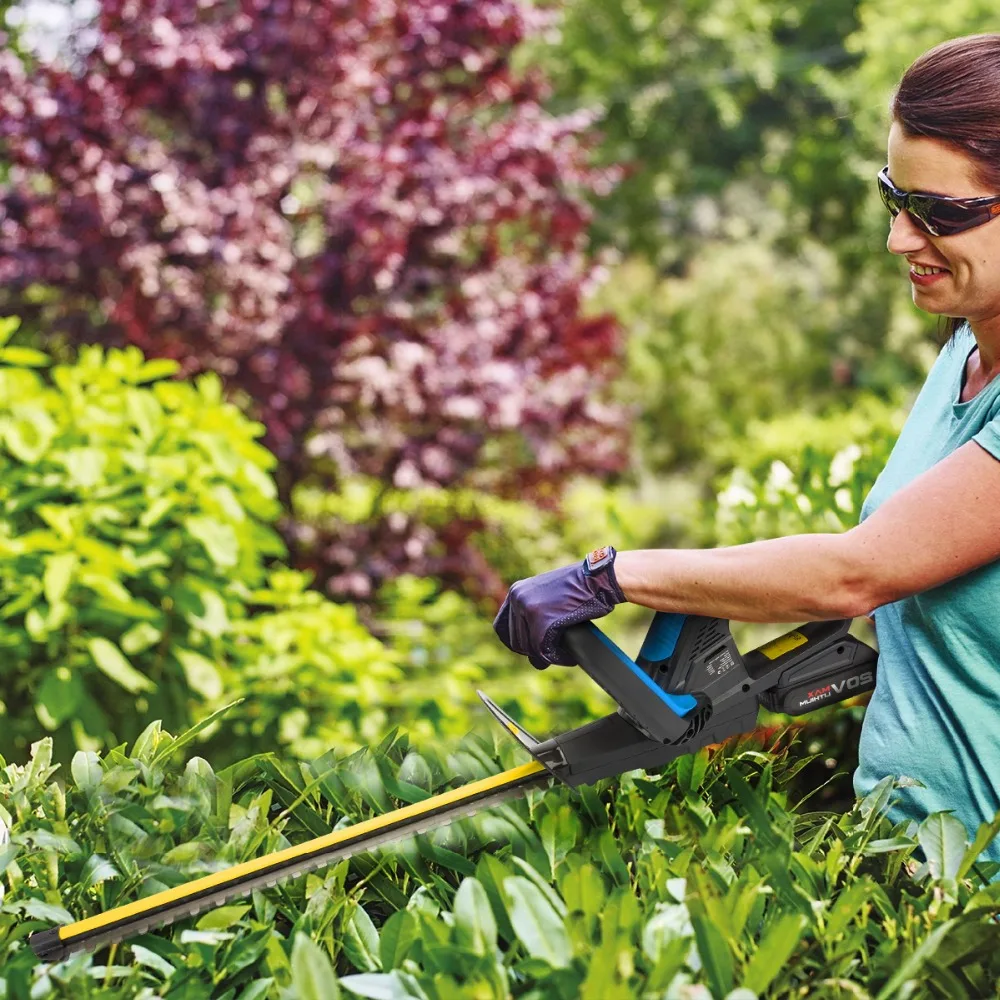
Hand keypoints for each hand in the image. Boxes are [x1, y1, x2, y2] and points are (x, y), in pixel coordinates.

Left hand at [493, 546, 627, 668]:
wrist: (599, 579)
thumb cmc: (580, 589)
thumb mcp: (547, 594)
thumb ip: (532, 610)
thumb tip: (523, 644)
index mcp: (516, 591)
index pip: (501, 628)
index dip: (517, 643)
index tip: (532, 649)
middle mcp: (517, 597)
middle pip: (515, 641)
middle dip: (534, 651)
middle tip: (554, 652)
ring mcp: (528, 608)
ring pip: (529, 648)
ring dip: (546, 656)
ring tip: (564, 654)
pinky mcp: (542, 621)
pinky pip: (544, 651)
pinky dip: (558, 658)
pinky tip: (569, 657)